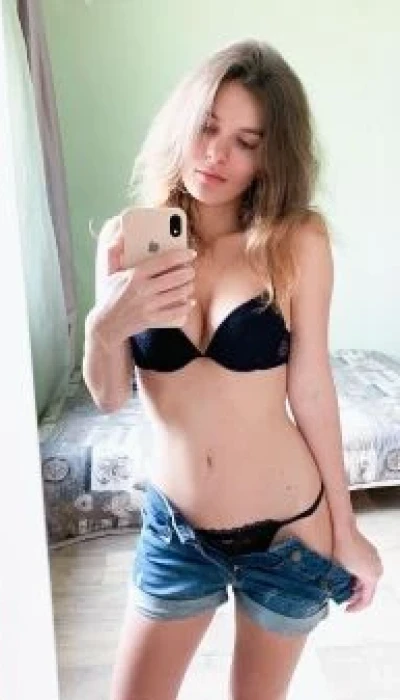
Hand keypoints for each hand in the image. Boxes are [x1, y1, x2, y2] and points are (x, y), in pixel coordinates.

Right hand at [90, 216, 197, 348]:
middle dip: (188, 272)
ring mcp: (149, 306)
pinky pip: (177, 312)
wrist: (107, 324)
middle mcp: (143, 289)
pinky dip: (186, 306)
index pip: (165, 261)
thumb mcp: (109, 272)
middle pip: (176, 277)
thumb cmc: (110, 295)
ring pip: (179, 293)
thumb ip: (113, 251)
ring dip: (188, 287)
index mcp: (135, 274)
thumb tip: (120, 234)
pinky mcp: (153, 319)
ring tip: (189, 283)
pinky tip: (189, 301)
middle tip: (190, 270)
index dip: (182, 255)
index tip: (191, 254)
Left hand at [332, 525, 382, 611]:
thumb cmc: (341, 549)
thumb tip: (342, 598)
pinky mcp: (372, 554)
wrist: (344, 530)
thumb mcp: (341, 572)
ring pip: (367, 580)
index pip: (366, 601)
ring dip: (357, 586)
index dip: (355, 607)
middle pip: (368, 591)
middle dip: (355, 596)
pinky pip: (367, 570)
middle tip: (343, 599)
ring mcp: (376, 561)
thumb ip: (346, 588)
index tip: (345, 609)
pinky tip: (347, 576)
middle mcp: (377, 569)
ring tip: (343, 588)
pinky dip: (359, 577)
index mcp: (372, 577)